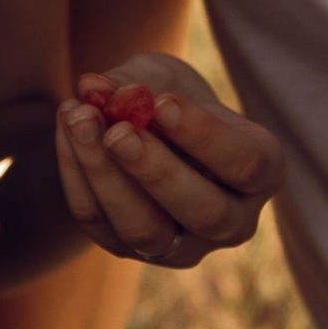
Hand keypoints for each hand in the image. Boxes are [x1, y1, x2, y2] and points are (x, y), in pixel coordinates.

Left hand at [55, 52, 282, 268]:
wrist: (144, 133)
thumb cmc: (169, 100)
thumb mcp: (161, 78)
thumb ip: (134, 80)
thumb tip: (93, 87)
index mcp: (261, 172)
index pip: (245, 164)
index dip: (203, 136)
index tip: (163, 104)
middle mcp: (232, 222)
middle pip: (203, 212)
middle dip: (156, 170)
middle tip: (117, 131)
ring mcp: (182, 247)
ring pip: (146, 231)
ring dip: (106, 176)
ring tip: (78, 118)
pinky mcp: (129, 251)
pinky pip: (99, 223)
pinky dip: (77, 174)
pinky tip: (66, 129)